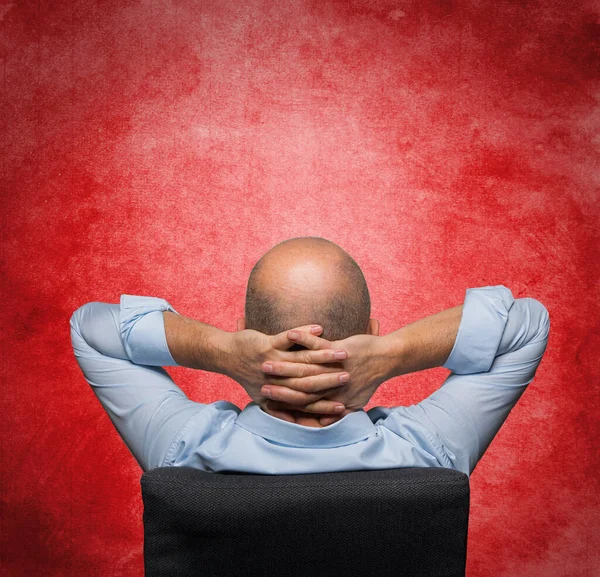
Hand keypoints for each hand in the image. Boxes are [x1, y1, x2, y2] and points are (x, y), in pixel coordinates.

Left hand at [225, 325, 351, 421]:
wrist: (225, 356)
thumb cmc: (246, 375)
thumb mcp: (261, 399)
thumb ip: (278, 410)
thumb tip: (293, 423)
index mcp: (280, 391)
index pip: (308, 401)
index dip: (326, 404)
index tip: (344, 406)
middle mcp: (278, 378)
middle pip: (310, 381)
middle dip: (331, 379)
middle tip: (350, 377)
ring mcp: (273, 360)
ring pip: (302, 359)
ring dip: (324, 356)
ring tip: (343, 353)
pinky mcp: (267, 344)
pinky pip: (288, 338)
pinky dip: (303, 333)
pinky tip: (319, 328)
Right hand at [260, 330, 395, 425]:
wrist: (387, 359)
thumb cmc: (369, 380)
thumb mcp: (354, 401)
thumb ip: (337, 412)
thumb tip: (323, 424)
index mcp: (332, 398)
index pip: (301, 403)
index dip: (282, 401)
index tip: (265, 397)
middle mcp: (331, 385)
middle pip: (298, 385)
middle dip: (276, 382)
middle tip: (259, 378)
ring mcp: (334, 366)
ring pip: (304, 365)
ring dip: (283, 362)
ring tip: (265, 357)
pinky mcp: (339, 350)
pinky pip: (318, 344)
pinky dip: (304, 337)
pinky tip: (290, 333)